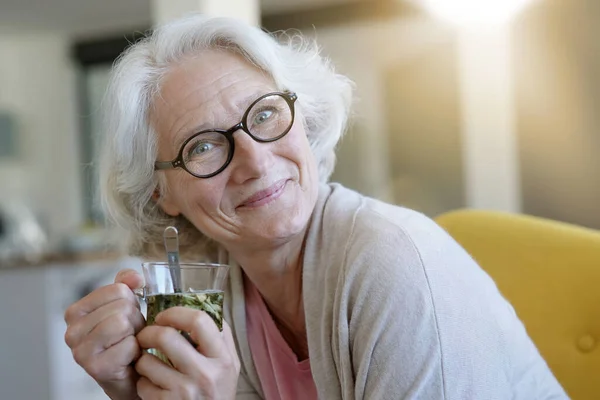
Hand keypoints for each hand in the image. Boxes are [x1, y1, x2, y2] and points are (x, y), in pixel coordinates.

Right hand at [64, 269, 145, 399]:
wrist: (130, 374)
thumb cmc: (125, 339)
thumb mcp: (124, 305)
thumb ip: (126, 284)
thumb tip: (134, 277)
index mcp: (75, 312)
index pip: (117, 289)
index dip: (130, 302)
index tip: (125, 317)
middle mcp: (72, 332)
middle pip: (121, 307)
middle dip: (134, 320)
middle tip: (128, 334)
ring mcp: (81, 352)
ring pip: (122, 323)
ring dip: (135, 334)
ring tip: (128, 343)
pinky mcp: (96, 368)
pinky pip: (128, 345)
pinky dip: (136, 351)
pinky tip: (128, 358)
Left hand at [135, 307, 239, 399]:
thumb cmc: (218, 392)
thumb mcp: (229, 364)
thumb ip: (219, 336)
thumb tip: (199, 303)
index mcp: (223, 357)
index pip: (199, 320)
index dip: (175, 312)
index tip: (164, 316)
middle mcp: (206, 374)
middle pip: (166, 336)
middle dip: (149, 332)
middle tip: (146, 335)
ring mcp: (186, 391)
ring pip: (148, 360)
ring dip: (143, 359)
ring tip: (149, 362)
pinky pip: (143, 384)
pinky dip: (143, 382)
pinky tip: (152, 384)